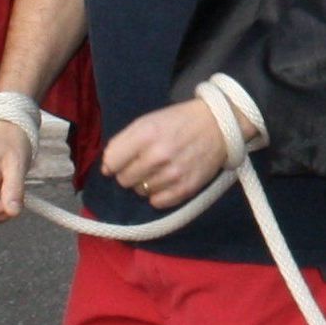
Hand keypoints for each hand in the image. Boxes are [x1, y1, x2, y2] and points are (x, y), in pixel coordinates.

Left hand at [102, 100, 228, 210]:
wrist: (218, 125)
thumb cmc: (179, 121)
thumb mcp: (148, 121)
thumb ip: (122, 142)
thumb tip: (106, 169)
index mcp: (146, 134)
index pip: (111, 162)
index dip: (114, 162)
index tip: (123, 160)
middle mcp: (158, 155)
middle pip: (124, 180)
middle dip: (130, 172)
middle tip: (144, 163)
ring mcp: (173, 174)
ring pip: (141, 192)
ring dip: (146, 183)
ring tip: (159, 170)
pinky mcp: (186, 188)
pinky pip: (158, 202)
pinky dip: (159, 194)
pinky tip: (167, 182)